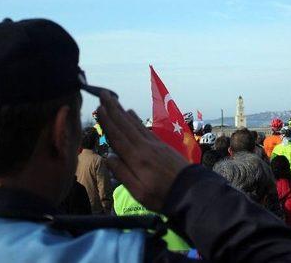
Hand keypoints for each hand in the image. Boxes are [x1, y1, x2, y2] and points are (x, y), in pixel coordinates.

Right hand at [97, 92, 188, 211]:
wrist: (191, 191)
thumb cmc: (163, 196)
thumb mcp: (139, 192)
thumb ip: (123, 174)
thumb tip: (107, 157)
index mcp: (136, 158)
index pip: (117, 137)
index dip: (107, 122)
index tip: (99, 108)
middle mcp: (144, 146)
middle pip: (125, 125)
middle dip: (113, 109)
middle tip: (103, 94)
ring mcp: (154, 144)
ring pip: (134, 124)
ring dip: (122, 111)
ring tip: (113, 100)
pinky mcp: (161, 145)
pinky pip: (145, 128)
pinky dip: (135, 119)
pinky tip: (130, 113)